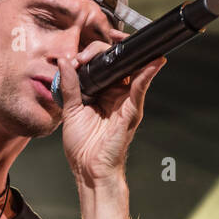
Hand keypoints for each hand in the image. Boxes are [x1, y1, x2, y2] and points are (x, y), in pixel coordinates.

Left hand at [57, 31, 166, 188]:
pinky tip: (153, 62)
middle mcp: (116, 96)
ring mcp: (126, 102)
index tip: (75, 59)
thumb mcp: (71, 111)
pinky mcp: (131, 111)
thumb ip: (69, 86)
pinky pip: (141, 89)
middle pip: (117, 64)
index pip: (101, 66)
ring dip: (124, 56)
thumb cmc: (83, 148)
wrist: (89, 170)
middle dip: (101, 53)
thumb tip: (65, 63)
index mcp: (101, 94)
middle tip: (85, 56)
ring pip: (131, 71)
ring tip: (109, 49)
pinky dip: (147, 73)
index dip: (90, 56)